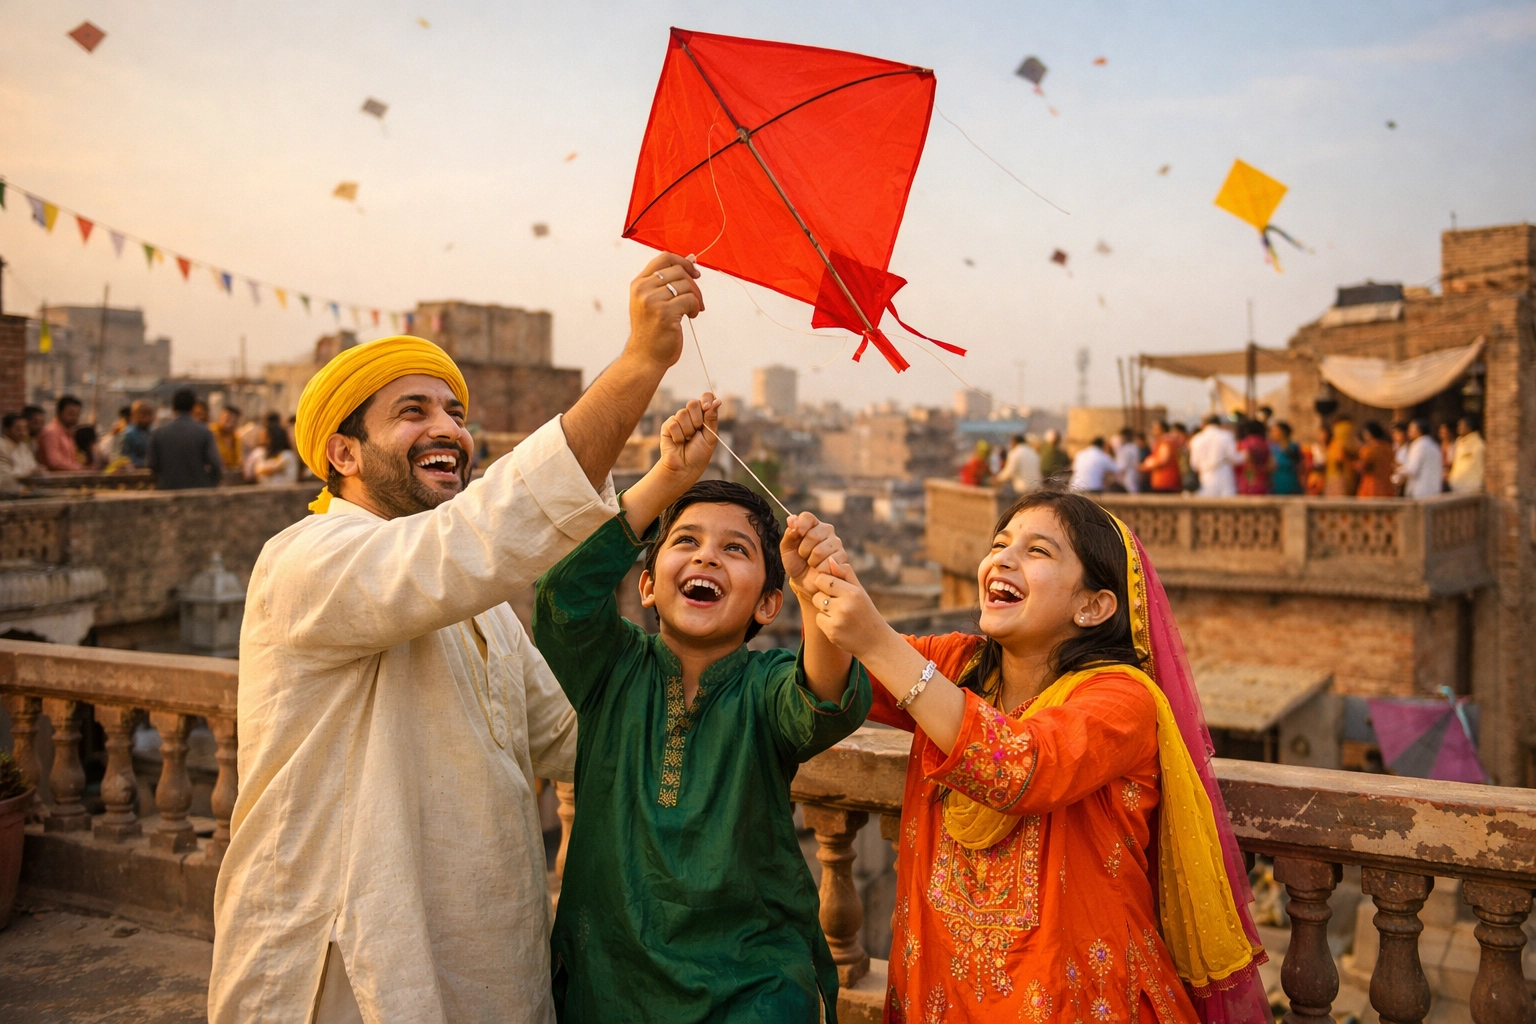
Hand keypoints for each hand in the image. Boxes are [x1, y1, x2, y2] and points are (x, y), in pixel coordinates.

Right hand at [626, 253, 702, 369]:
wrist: (644, 357)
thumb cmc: (651, 330)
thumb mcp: (651, 301)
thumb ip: (666, 281)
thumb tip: (691, 259)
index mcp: (639, 284)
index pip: (664, 258)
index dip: (683, 262)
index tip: (694, 273)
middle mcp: (643, 290)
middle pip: (678, 271)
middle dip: (693, 284)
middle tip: (696, 299)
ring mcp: (652, 301)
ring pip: (686, 286)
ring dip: (695, 298)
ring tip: (691, 311)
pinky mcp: (665, 313)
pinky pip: (690, 300)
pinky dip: (695, 308)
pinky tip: (690, 316)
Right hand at [656, 393, 719, 483]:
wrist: (685, 468)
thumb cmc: (699, 454)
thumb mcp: (711, 437)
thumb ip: (712, 419)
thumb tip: (717, 401)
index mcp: (704, 416)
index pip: (706, 397)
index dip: (706, 399)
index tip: (707, 408)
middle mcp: (691, 416)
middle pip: (693, 403)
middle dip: (697, 419)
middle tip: (697, 432)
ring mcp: (679, 420)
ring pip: (682, 413)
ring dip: (688, 430)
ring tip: (687, 440)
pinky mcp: (668, 426)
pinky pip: (673, 423)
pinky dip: (678, 436)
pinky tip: (678, 442)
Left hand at [780, 512, 845, 589]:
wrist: (804, 582)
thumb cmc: (796, 563)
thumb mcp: (787, 548)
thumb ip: (790, 533)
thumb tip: (792, 519)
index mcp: (812, 525)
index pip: (807, 517)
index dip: (800, 525)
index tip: (797, 534)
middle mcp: (826, 531)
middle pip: (813, 535)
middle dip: (803, 550)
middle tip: (804, 556)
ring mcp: (836, 543)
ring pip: (819, 551)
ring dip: (811, 561)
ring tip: (812, 563)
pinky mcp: (842, 557)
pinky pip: (828, 563)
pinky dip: (820, 569)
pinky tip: (821, 569)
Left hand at [807, 557, 887, 660]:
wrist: (876, 642)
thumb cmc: (866, 612)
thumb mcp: (860, 591)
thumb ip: (845, 574)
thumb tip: (830, 559)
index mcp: (852, 592)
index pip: (823, 579)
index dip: (825, 583)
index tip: (834, 589)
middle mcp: (844, 605)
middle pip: (817, 593)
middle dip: (824, 597)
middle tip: (839, 604)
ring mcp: (837, 620)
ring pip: (817, 606)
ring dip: (824, 610)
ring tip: (840, 614)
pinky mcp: (832, 632)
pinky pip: (818, 620)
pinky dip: (825, 622)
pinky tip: (839, 625)